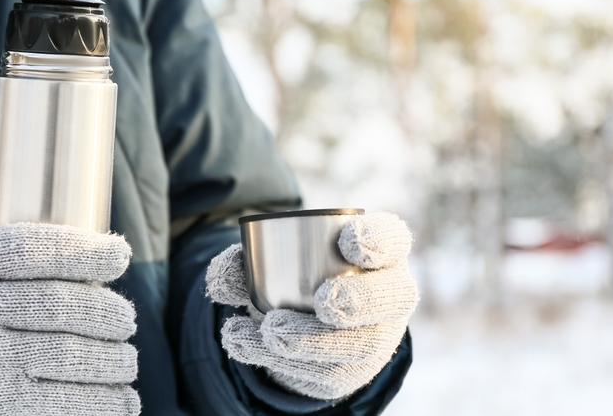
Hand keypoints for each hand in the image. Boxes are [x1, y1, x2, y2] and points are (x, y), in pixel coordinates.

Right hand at [0, 223, 139, 414]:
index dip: (83, 250)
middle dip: (106, 313)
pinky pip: (65, 406)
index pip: (28, 249)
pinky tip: (122, 399)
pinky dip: (104, 403)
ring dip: (112, 360)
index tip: (120, 255)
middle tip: (126, 320)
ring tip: (125, 361)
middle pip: (57, 306)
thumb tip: (113, 257)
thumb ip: (18, 258)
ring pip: (68, 355)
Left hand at [206, 212, 418, 399]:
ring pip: (359, 344)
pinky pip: (325, 373)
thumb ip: (243, 264)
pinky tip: (243, 344)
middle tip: (323, 301)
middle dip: (360, 299)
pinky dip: (279, 360)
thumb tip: (221, 276)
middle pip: (392, 298)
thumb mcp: (271, 264)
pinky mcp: (350, 372)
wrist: (301, 330)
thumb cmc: (296, 280)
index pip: (392, 239)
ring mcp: (376, 336)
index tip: (349, 241)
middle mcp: (389, 294)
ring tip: (271, 329)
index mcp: (378, 253)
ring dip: (313, 339)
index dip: (378, 239)